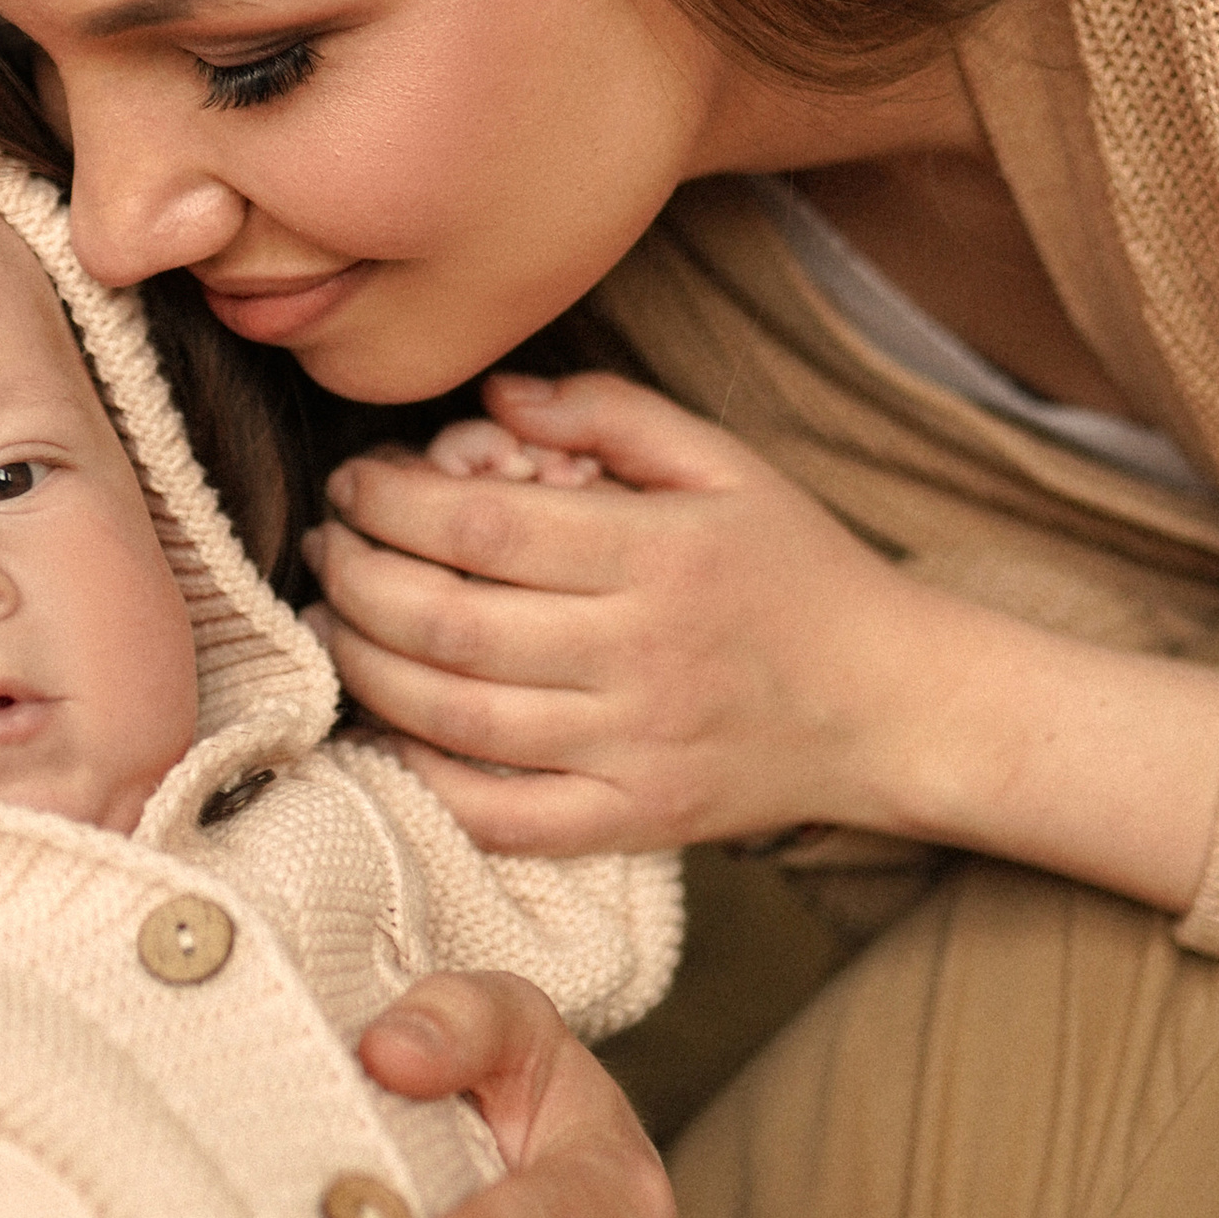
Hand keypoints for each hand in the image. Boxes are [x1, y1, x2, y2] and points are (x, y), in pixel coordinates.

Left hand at [308, 373, 1218, 907]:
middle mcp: (639, 656)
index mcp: (658, 556)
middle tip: (322, 547)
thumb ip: (610, 413)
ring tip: (328, 622)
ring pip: (455, 717)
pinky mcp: (632, 823)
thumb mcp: (726, 464)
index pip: (484, 526)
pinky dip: (424, 776)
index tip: (353, 482)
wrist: (896, 705)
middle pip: (450, 623)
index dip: (392, 502)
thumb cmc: (801, 573)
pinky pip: (500, 814)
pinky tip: (383, 727)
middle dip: (357, 579)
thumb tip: (493, 394)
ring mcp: (632, 750)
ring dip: (364, 668)